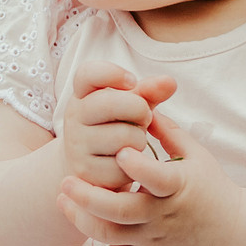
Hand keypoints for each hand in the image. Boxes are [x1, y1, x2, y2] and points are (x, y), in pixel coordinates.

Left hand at [56, 115, 237, 245]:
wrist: (231, 234)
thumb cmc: (211, 186)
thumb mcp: (196, 154)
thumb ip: (166, 130)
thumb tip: (140, 100)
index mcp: (179, 187)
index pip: (156, 178)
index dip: (137, 166)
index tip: (119, 152)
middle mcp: (163, 216)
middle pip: (121, 211)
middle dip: (89, 197)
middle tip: (66, 180)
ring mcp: (152, 239)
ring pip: (111, 236)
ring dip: (82, 220)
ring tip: (63, 199)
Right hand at [59, 57, 176, 192]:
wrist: (88, 166)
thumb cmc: (114, 127)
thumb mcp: (129, 106)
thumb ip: (148, 92)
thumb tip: (170, 82)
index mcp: (82, 95)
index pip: (89, 73)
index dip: (113, 74)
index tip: (132, 82)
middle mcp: (74, 117)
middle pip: (113, 104)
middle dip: (139, 110)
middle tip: (142, 118)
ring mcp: (77, 145)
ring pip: (124, 136)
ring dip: (139, 140)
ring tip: (133, 142)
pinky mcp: (86, 172)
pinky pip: (123, 165)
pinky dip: (133, 165)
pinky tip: (127, 163)